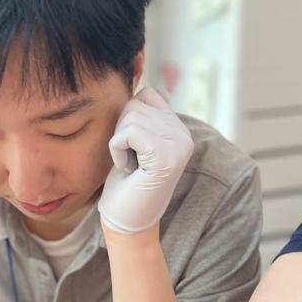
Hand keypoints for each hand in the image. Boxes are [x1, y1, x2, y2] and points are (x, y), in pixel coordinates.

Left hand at [98, 86, 193, 233]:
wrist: (129, 222)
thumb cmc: (126, 183)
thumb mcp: (136, 142)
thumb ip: (142, 115)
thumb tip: (142, 79)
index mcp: (179, 129)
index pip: (146, 94)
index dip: (128, 119)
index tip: (133, 150)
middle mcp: (184, 134)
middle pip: (134, 103)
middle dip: (121, 132)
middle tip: (132, 162)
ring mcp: (178, 145)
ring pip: (129, 117)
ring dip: (118, 143)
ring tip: (131, 167)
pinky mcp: (165, 157)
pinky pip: (126, 133)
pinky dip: (117, 151)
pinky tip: (129, 170)